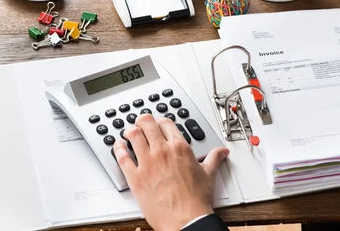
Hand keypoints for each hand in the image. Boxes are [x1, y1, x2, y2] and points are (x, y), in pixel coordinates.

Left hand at [114, 114, 229, 230]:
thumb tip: (222, 152)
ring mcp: (147, 163)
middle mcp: (162, 151)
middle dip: (143, 120)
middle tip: (142, 122)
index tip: (159, 123)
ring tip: (129, 132)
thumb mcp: (208, 174)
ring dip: (130, 130)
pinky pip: (122, 157)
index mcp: (180, 148)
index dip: (161, 121)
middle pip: (147, 124)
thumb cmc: (196, 200)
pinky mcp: (135, 178)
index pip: (166, 123)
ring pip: (133, 135)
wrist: (186, 220)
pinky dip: (118, 148)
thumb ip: (214, 158)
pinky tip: (118, 146)